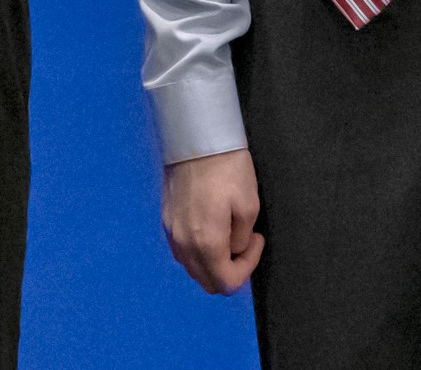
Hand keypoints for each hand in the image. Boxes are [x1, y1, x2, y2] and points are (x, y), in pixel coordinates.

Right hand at [162, 148, 263, 293]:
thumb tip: (234, 250)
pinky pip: (181, 249)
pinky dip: (197, 250)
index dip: (247, 269)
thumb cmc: (227, 169)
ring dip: (212, 262)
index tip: (256, 241)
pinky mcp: (165, 218)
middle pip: (206, 282)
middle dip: (229, 271)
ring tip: (228, 236)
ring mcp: (170, 231)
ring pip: (192, 267)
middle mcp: (183, 242)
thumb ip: (241, 241)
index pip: (226, 283)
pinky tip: (210, 228)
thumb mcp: (249, 207)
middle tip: (244, 245)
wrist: (195, 137)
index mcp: (205, 243)